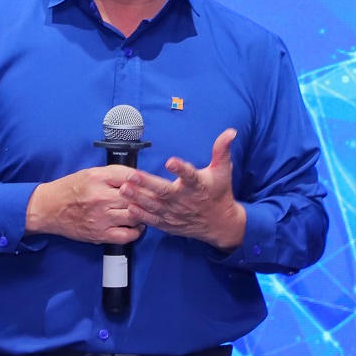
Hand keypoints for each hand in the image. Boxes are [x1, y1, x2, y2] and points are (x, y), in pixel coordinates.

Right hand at [26, 166, 144, 245]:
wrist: (49, 208)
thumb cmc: (70, 189)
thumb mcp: (90, 173)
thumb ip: (114, 174)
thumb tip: (138, 177)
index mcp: (98, 178)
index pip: (131, 176)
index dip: (146, 180)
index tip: (153, 184)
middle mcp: (100, 197)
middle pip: (135, 197)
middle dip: (148, 198)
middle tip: (156, 199)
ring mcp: (100, 217)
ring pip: (134, 216)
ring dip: (143, 214)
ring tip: (145, 212)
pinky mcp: (99, 234)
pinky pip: (126, 235)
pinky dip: (136, 232)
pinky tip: (136, 226)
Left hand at [121, 128, 246, 250]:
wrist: (220, 224)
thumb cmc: (219, 193)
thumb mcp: (223, 171)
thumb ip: (222, 150)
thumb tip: (231, 131)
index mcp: (198, 185)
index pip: (190, 175)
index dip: (181, 169)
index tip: (171, 161)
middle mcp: (185, 200)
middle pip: (164, 191)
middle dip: (147, 184)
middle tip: (131, 175)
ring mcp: (176, 213)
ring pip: (154, 206)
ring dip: (138, 197)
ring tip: (124, 188)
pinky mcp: (169, 223)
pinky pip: (153, 220)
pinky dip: (141, 215)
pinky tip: (129, 207)